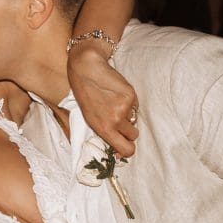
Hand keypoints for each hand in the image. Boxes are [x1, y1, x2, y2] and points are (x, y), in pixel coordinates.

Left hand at [69, 41, 139, 158]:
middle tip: (118, 119)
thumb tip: (120, 151)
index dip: (128, 149)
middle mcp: (115, 120)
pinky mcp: (130, 95)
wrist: (87, 70)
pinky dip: (129, 102)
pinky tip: (117, 94)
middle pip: (134, 136)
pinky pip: (135, 106)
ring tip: (114, 103)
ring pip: (134, 120)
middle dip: (129, 131)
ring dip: (128, 115)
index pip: (127, 150)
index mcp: (103, 129)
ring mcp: (124, 108)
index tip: (126, 145)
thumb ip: (107, 134)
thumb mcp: (91, 120)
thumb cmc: (87, 96)